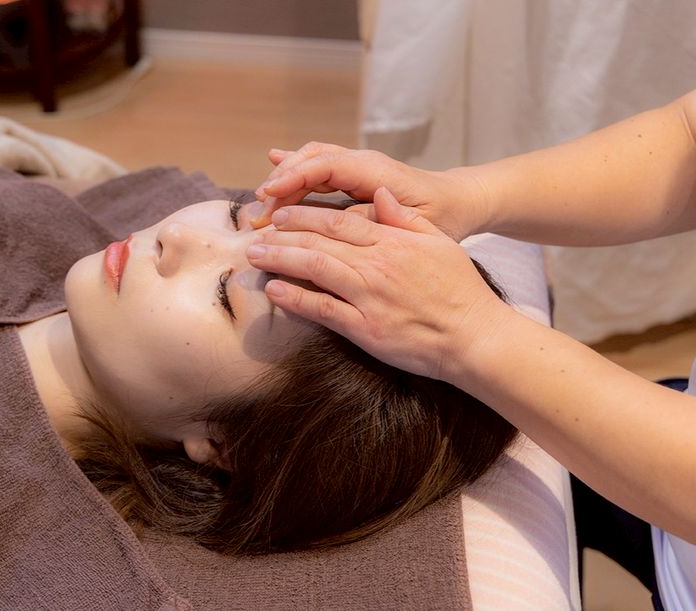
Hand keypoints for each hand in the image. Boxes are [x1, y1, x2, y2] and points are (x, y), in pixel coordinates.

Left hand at [246, 187, 513, 381]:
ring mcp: (369, 296)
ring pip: (314, 268)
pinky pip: (322, 309)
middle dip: (283, 233)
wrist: (475, 337)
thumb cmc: (461, 290)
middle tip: (257, 230)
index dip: (305, 214)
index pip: (339, 220)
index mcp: (392, 241)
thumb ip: (405, 218)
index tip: (282, 212)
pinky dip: (294, 298)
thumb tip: (379, 195)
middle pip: (319, 240)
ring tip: (255, 255)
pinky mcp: (365, 328)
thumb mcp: (439, 243)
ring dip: (280, 259)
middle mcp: (376, 265)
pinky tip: (273, 290)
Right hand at [250, 142, 487, 240]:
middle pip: (312, 158)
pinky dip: (295, 174)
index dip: (294, 177)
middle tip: (259, 206)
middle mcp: (363, 163)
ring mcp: (358, 167)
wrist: (461, 202)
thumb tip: (332, 220)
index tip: (269, 193)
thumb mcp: (413, 223)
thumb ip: (374, 218)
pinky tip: (275, 178)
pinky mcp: (354, 177)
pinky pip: (319, 170)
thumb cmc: (443, 216)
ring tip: (262, 199)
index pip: (326, 164)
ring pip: (312, 161)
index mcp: (376, 171)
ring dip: (286, 178)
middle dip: (282, 178)